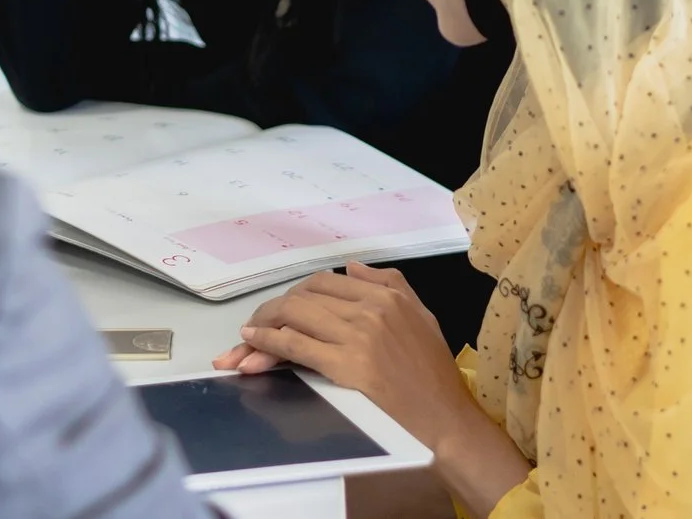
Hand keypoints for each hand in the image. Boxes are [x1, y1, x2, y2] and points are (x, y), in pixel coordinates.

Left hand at [215, 264, 530, 514]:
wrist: (446, 422)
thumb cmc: (434, 377)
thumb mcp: (422, 317)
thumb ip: (390, 285)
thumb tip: (352, 269)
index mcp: (388, 294)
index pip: (324, 283)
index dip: (294, 295)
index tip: (279, 311)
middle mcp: (371, 308)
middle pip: (304, 296)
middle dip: (272, 310)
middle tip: (253, 326)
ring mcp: (359, 335)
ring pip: (294, 315)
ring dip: (262, 325)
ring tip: (245, 339)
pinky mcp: (348, 365)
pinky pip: (296, 345)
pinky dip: (268, 342)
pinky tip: (253, 344)